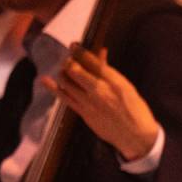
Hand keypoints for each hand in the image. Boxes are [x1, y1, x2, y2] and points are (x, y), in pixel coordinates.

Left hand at [46, 45, 160, 161]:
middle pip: (76, 70)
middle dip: (69, 62)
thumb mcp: (127, 87)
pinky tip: (46, 80)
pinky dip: (54, 87)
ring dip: (63, 73)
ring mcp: (89, 102)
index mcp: (115, 81)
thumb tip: (101, 52)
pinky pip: (64, 97)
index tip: (74, 45)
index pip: (93, 61)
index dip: (80, 51)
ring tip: (65, 71)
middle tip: (69, 60)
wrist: (135, 136)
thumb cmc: (135, 109)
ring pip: (67, 82)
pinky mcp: (83, 113)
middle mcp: (100, 90)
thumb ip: (110, 71)